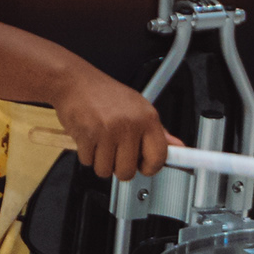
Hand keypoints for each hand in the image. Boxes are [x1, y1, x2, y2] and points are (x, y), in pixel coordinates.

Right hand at [57, 66, 171, 180]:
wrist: (75, 82)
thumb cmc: (107, 95)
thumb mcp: (140, 108)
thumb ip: (159, 132)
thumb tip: (178, 148)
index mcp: (148, 119)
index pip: (158, 157)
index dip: (151, 168)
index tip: (146, 167)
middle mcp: (129, 125)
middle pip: (128, 171)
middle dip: (121, 168)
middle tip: (118, 154)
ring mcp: (107, 132)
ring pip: (106, 170)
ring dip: (102, 163)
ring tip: (103, 145)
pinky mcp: (86, 136)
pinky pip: (88, 162)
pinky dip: (87, 156)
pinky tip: (91, 140)